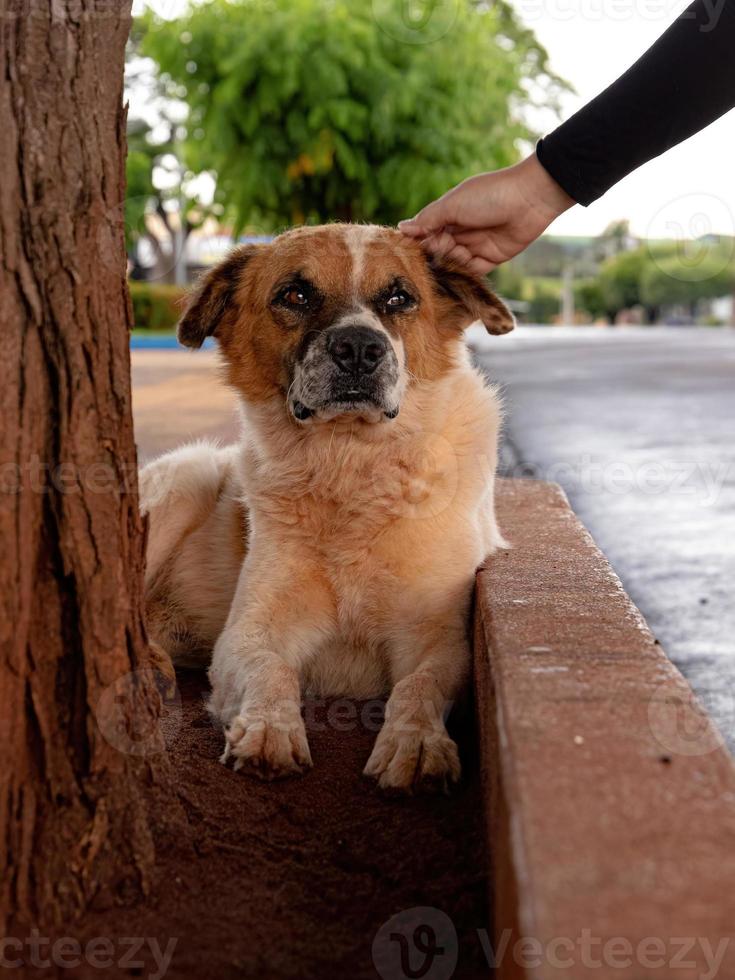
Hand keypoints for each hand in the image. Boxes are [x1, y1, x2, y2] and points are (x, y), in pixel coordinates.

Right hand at [399, 153, 574, 274]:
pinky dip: (462, 276)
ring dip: (446, 268)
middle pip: (438, 250)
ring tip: (439, 272)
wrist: (530, 199)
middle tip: (425, 265)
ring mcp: (475, 244)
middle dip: (432, 257)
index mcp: (449, 213)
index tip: (405, 255)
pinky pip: (471, 272)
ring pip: (453, 262)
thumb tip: (402, 228)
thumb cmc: (490, 195)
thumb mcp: (453, 205)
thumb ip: (429, 220)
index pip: (426, 232)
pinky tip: (453, 281)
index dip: (417, 243)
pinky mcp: (490, 259)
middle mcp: (460, 230)